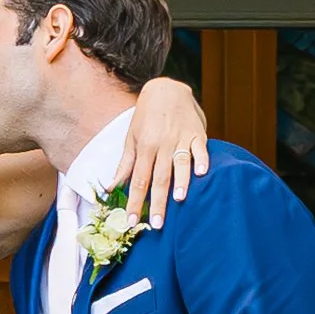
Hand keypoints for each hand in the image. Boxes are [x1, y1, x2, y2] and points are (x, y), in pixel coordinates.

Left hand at [123, 77, 210, 227]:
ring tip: (179, 200)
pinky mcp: (197, 134)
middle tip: (158, 224)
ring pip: (180, 163)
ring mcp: (181, 138)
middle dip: (158, 202)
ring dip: (180, 181)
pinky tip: (202, 173)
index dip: (135, 201)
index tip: (132, 220)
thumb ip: (125, 164)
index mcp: (144, 147)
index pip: (138, 180)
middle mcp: (162, 144)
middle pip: (159, 177)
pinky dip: (202, 160)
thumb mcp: (132, 138)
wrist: (167, 89)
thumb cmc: (147, 117)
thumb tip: (112, 187)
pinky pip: (200, 149)